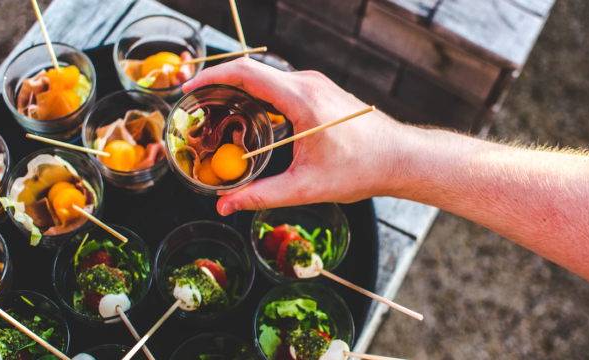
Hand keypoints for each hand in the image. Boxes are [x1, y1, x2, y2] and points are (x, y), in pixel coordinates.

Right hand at [183, 58, 406, 215]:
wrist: (399, 158)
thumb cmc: (361, 169)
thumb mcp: (306, 187)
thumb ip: (261, 195)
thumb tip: (225, 205)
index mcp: (301, 98)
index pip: (246, 73)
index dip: (212, 77)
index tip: (189, 90)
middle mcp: (307, 83)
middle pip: (251, 72)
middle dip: (219, 87)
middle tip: (197, 110)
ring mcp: (315, 84)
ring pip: (266, 79)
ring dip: (239, 93)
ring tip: (218, 116)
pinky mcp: (320, 91)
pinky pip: (280, 86)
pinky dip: (258, 97)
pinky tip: (251, 120)